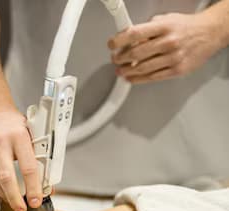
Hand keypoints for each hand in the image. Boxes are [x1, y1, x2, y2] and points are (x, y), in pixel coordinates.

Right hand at [0, 107, 42, 210]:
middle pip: (6, 178)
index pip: (28, 167)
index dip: (34, 187)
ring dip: (3, 194)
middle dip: (15, 198)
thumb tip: (47, 183)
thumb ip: (38, 155)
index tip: (36, 200)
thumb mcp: (30, 132)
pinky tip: (0, 185)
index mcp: (18, 135)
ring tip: (12, 200)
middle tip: (22, 208)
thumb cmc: (11, 122)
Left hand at [108, 12, 223, 83]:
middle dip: (120, 58)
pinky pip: (153, 77)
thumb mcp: (165, 20)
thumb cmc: (186, 27)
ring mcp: (173, 57)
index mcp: (164, 27)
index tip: (112, 45)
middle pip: (136, 53)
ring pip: (142, 68)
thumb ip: (147, 30)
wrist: (210, 33)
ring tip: (120, 70)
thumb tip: (128, 40)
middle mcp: (168, 42)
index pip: (135, 34)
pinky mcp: (177, 70)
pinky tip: (131, 78)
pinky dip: (138, 79)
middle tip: (115, 59)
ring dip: (126, 71)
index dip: (119, 40)